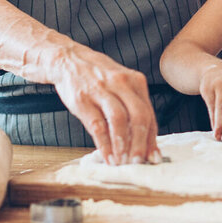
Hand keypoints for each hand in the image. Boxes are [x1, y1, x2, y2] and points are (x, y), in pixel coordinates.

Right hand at [53, 46, 159, 165]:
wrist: (68, 60)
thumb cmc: (98, 77)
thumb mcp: (121, 84)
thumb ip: (133, 107)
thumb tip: (145, 140)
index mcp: (136, 81)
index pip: (149, 114)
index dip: (152, 138)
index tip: (153, 157)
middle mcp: (121, 84)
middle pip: (138, 116)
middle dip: (141, 143)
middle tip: (140, 162)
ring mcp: (101, 91)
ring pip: (119, 120)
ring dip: (123, 145)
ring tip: (123, 162)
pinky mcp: (83, 100)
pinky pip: (97, 125)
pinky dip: (104, 144)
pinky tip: (107, 156)